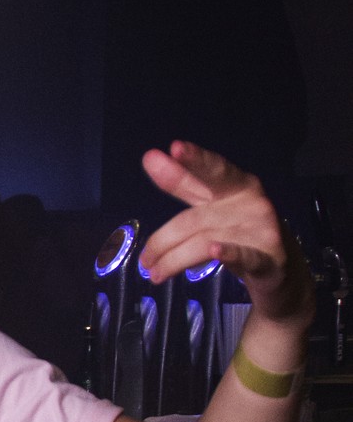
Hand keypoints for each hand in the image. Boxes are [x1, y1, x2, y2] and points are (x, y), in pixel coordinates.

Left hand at [138, 142, 314, 323]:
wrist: (279, 270)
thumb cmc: (239, 230)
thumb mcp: (211, 205)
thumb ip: (182, 183)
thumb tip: (149, 156)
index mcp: (237, 185)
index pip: (213, 171)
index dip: (195, 160)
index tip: (175, 147)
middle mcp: (251, 203)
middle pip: (196, 219)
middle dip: (164, 239)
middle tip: (144, 259)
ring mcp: (262, 231)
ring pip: (206, 243)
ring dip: (175, 260)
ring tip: (154, 274)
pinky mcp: (269, 260)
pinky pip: (245, 256)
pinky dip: (230, 253)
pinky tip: (214, 251)